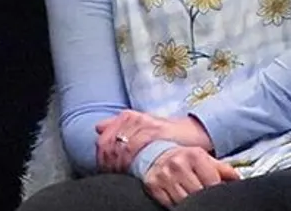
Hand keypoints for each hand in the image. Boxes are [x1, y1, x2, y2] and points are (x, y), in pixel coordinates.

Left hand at [97, 111, 211, 172]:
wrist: (191, 133)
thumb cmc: (165, 133)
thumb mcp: (141, 128)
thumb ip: (119, 125)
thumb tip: (98, 127)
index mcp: (129, 116)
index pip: (105, 136)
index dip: (101, 155)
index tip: (104, 168)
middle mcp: (135, 118)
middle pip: (110, 142)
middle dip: (108, 160)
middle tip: (111, 173)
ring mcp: (145, 124)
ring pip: (121, 145)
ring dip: (117, 162)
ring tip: (120, 173)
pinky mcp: (155, 131)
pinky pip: (136, 145)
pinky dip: (130, 159)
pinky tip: (132, 168)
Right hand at [143, 146, 239, 205]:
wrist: (156, 154)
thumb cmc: (185, 159)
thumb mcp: (205, 158)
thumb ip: (223, 169)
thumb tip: (238, 180)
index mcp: (195, 155)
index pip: (212, 182)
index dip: (217, 191)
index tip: (218, 195)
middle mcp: (179, 164)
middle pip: (198, 194)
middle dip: (204, 199)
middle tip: (206, 199)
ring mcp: (165, 176)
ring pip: (183, 201)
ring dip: (190, 203)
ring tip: (193, 198)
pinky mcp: (154, 186)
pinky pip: (169, 204)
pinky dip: (176, 205)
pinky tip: (180, 199)